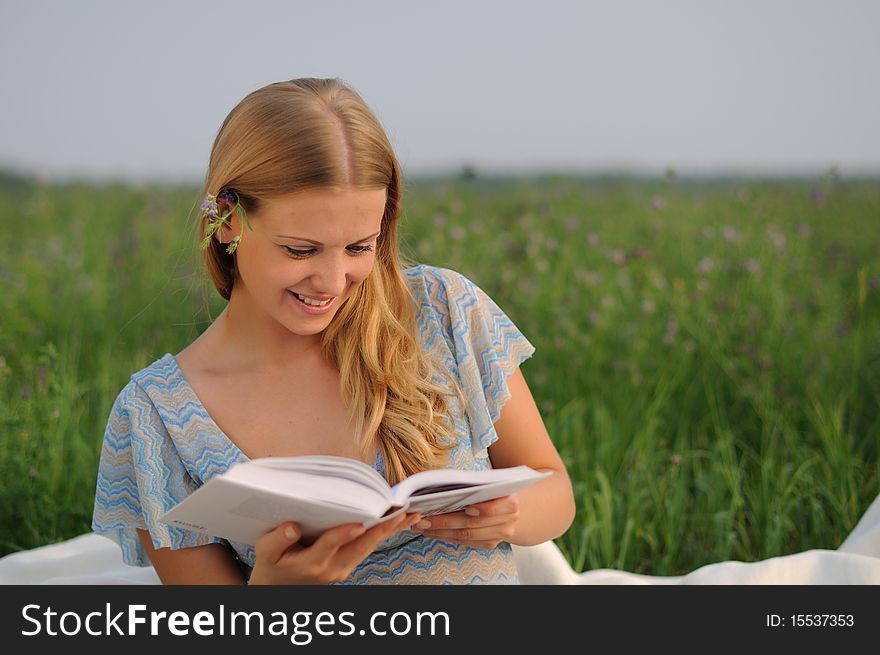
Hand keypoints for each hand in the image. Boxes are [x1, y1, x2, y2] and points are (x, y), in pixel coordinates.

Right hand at [248, 512, 421, 584]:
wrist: (278, 587)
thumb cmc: (273, 565)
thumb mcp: (265, 552)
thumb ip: (277, 539)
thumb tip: (292, 526)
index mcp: (311, 564)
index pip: (330, 546)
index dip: (343, 534)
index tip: (358, 524)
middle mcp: (331, 569)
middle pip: (361, 548)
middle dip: (382, 530)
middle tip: (402, 514)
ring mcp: (342, 569)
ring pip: (369, 549)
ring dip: (389, 531)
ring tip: (409, 515)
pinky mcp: (347, 565)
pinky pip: (367, 549)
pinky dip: (382, 534)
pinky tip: (396, 522)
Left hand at [412, 494, 520, 548]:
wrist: (511, 505)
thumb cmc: (496, 489)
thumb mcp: (492, 482)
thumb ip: (476, 484)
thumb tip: (442, 484)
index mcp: (510, 501)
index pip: (494, 507)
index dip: (480, 509)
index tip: (463, 507)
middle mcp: (508, 521)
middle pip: (472, 523)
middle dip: (444, 521)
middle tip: (423, 518)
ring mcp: (499, 534)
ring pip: (466, 535)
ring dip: (441, 532)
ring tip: (421, 525)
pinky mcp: (490, 543)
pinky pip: (466, 541)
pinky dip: (447, 536)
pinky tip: (432, 531)